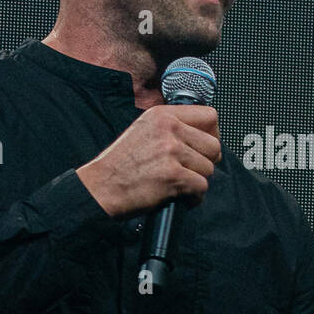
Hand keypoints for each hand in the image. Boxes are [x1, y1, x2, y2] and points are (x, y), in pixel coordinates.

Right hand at [76, 105, 220, 218]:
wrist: (100, 187)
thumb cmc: (121, 165)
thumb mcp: (144, 131)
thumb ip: (172, 128)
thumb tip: (204, 136)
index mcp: (162, 115)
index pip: (209, 116)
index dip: (212, 134)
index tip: (204, 147)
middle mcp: (169, 128)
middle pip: (214, 145)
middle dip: (207, 162)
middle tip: (192, 171)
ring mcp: (171, 151)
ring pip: (209, 168)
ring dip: (197, 181)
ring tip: (179, 185)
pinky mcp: (173, 175)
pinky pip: (201, 187)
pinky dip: (194, 198)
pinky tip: (181, 198)